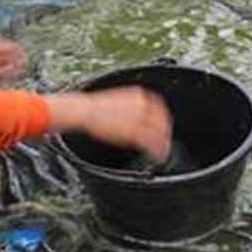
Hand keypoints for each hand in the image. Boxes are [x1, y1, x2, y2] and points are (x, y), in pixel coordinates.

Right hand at [46, 87, 172, 161]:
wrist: (84, 111)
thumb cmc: (94, 107)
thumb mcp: (117, 99)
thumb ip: (130, 105)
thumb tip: (134, 113)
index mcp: (138, 95)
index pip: (159, 106)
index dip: (164, 118)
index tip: (164, 125)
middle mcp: (142, 106)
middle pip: (162, 120)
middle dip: (166, 131)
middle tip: (166, 140)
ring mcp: (139, 119)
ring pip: (159, 132)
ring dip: (164, 143)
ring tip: (164, 151)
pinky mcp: (133, 133)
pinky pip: (151, 143)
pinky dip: (158, 150)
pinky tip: (158, 156)